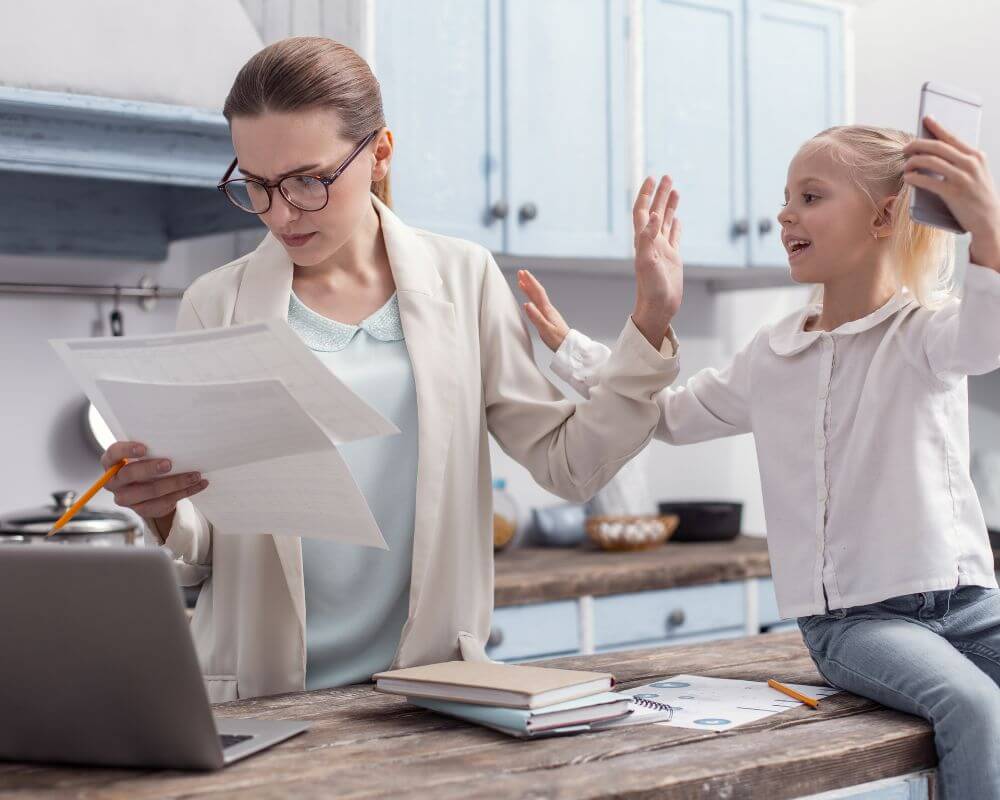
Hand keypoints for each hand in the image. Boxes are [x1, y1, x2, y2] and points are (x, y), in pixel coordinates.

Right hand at [102, 441, 207, 522]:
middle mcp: (114, 481)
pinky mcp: (142, 510)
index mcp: (111, 462)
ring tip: (194, 475)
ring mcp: (126, 498)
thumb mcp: (143, 455)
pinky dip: (186, 492)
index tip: (144, 448)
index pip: (114, 454)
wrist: (147, 490)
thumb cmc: (145, 463)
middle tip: (169, 464)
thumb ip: (151, 449)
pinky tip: (199, 484)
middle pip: (130, 475)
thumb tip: (176, 439)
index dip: (127, 451)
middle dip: (151, 469)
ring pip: (151, 492)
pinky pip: (165, 502)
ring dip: (176, 483)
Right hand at [517, 269, 569, 351]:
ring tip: (522, 283)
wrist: (568, 346)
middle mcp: (547, 309)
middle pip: (537, 292)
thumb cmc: (558, 340)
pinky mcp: (547, 318)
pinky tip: (528, 301)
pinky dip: (531, 299)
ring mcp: (548, 313)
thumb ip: (536, 317)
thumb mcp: (545, 329)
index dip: (530, 281)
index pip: (538, 292)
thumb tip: (526, 304)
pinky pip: (537, 305)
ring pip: (536, 298)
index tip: (523, 273)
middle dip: (528, 281)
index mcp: (547, 310)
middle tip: (520, 272)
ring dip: (529, 289)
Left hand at [632, 175, 682, 346]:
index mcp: (643, 240)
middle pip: (654, 211)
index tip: (651, 178)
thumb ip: (648, 238)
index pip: (641, 211)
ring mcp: (662, 249)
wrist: (658, 307)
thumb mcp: (647, 262)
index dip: (645, 194)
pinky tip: (677, 218)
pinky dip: (675, 225)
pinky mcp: (672, 258)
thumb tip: (652, 215)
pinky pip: (674, 237)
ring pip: (665, 221)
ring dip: (669, 205)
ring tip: (675, 190)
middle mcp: (651, 242)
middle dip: (659, 194)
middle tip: (667, 176)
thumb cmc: (651, 288)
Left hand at [903, 116, 999, 268]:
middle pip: (937, 147)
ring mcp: (962, 178)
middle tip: (906, 148)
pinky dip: (914, 178)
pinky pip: (928, 181)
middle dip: (918, 145)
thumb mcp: (976, 173)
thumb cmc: (977, 196)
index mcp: (976, 155)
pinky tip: (908, 178)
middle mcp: (971, 163)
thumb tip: (934, 152)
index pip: (952, 137)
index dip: (937, 127)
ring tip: (905, 165)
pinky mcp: (953, 193)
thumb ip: (960, 162)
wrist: (990, 220)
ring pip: (930, 161)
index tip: (926, 119)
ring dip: (913, 161)